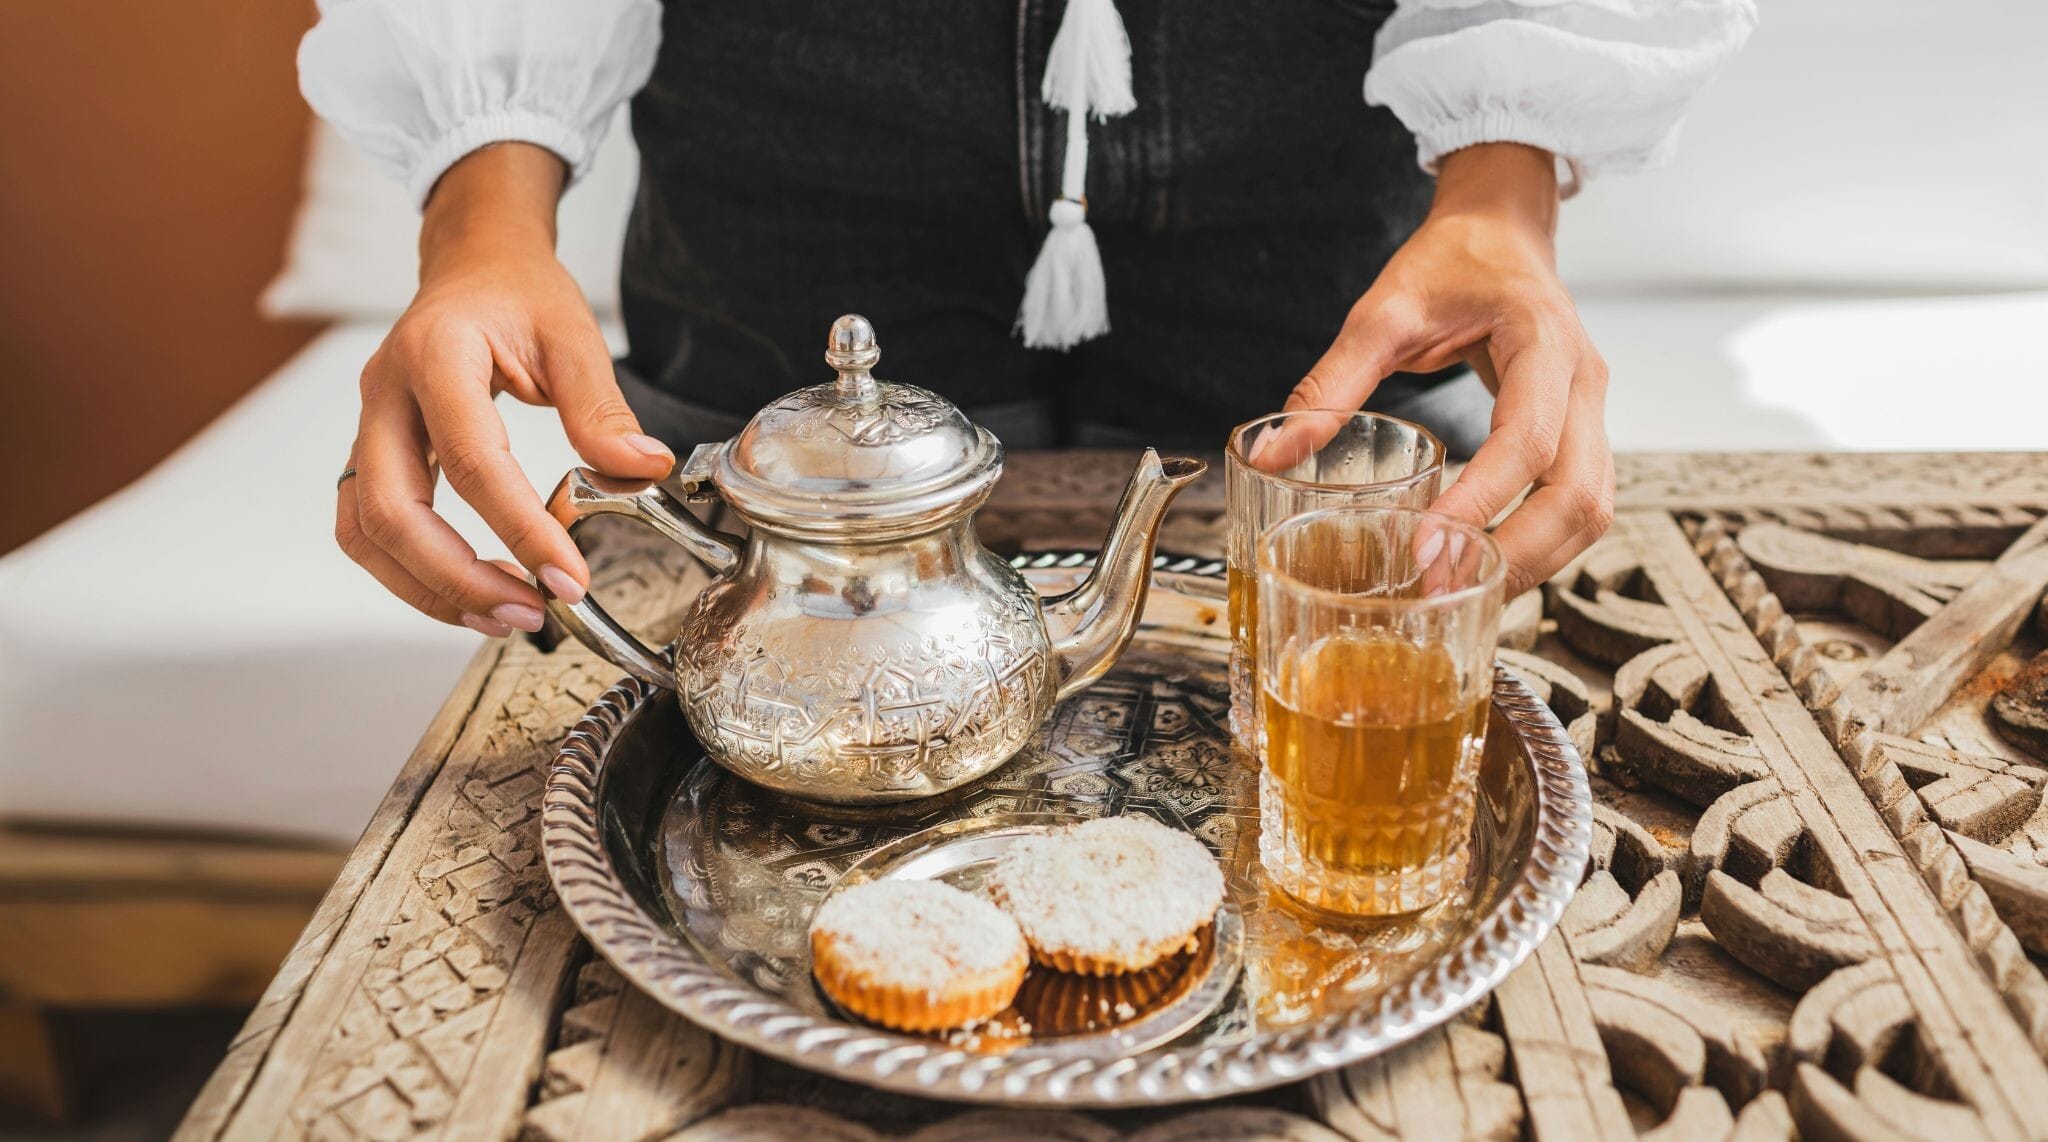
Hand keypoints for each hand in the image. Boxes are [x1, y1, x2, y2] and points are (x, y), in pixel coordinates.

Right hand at [336, 143, 674, 635]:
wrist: (473, 262)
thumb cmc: (518, 293)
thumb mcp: (573, 332)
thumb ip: (601, 406)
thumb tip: (643, 468)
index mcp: (436, 355)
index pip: (471, 460)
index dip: (518, 527)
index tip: (568, 576)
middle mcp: (385, 393)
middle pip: (393, 510)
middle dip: (458, 578)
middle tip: (530, 613)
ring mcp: (369, 425)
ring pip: (366, 530)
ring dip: (426, 587)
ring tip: (502, 617)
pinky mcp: (372, 452)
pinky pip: (367, 528)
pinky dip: (409, 573)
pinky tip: (469, 593)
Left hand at [1283, 143, 1613, 596]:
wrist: (1503, 232)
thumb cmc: (1453, 261)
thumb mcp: (1382, 311)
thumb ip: (1331, 382)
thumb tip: (1273, 451)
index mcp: (1541, 340)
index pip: (1527, 438)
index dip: (1482, 501)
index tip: (1429, 547)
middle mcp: (1583, 381)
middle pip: (1579, 493)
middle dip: (1519, 555)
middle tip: (1446, 592)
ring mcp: (1592, 410)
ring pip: (1592, 509)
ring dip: (1536, 561)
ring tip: (1464, 595)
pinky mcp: (1583, 432)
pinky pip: (1579, 502)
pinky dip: (1541, 544)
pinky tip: (1486, 566)